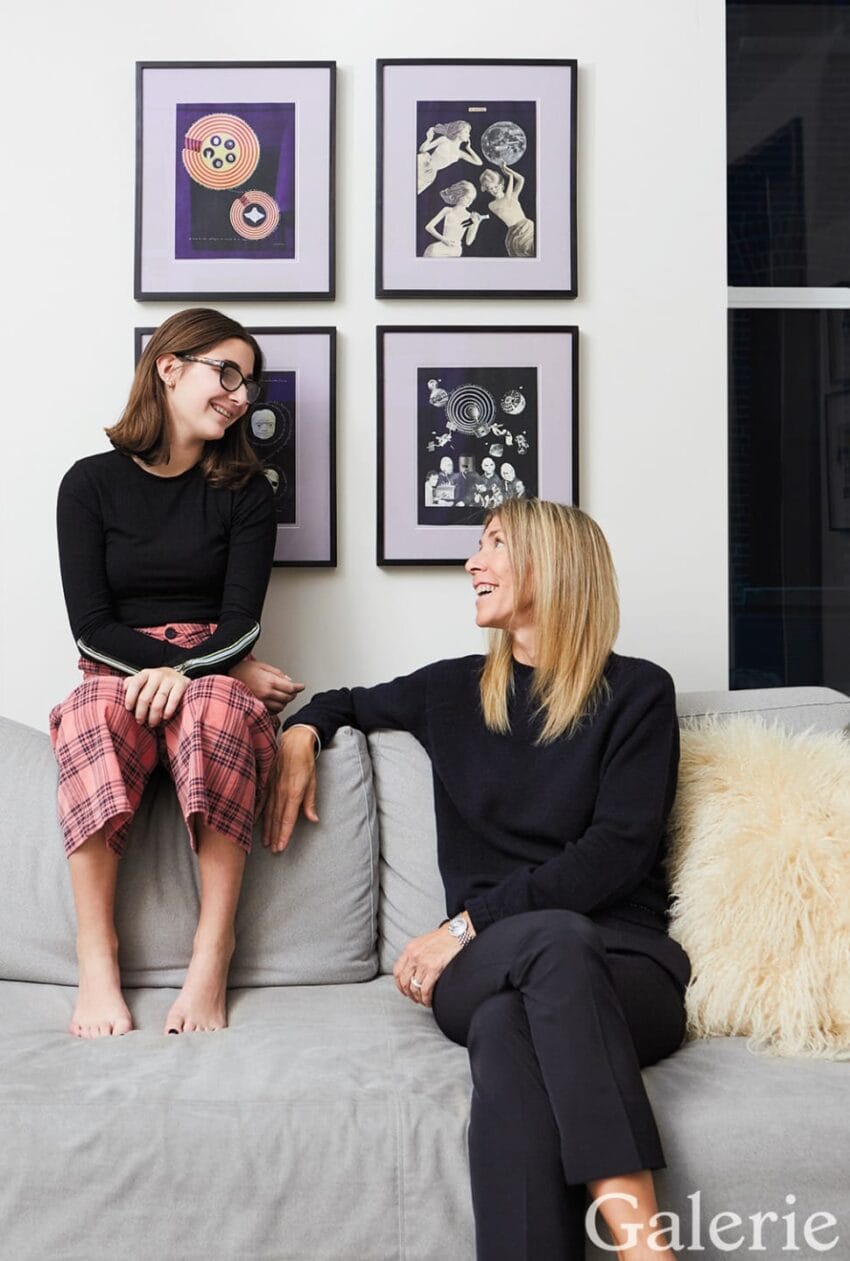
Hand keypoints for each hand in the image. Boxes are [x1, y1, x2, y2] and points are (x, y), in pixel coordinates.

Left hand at [124, 666, 188, 726]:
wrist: (177, 674)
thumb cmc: (157, 682)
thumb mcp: (144, 680)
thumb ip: (132, 684)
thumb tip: (122, 690)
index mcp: (145, 673)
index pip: (134, 684)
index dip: (130, 698)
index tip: (129, 709)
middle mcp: (157, 675)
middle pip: (146, 696)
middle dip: (141, 712)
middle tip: (140, 721)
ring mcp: (170, 679)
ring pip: (159, 700)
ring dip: (154, 715)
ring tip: (152, 723)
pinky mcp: (182, 684)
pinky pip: (174, 699)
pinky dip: (168, 710)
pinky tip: (165, 717)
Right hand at [229, 658, 304, 713]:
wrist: (227, 675)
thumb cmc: (243, 669)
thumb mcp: (263, 665)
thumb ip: (277, 673)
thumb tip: (289, 680)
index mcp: (269, 681)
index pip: (290, 688)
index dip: (298, 687)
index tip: (302, 686)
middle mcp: (266, 693)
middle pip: (287, 698)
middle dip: (292, 694)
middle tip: (292, 689)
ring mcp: (261, 702)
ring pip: (281, 707)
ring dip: (284, 702)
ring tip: (282, 695)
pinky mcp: (256, 707)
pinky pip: (271, 711)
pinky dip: (276, 707)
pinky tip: (274, 701)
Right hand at [262, 725, 319, 851]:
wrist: (293, 742)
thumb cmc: (305, 761)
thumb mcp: (312, 781)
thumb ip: (310, 802)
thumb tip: (313, 819)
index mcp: (294, 793)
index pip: (288, 818)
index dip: (284, 834)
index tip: (281, 846)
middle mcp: (281, 792)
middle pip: (277, 819)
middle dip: (275, 835)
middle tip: (273, 850)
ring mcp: (271, 787)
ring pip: (267, 812)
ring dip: (266, 828)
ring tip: (265, 842)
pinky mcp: (265, 782)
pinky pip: (259, 800)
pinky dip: (256, 813)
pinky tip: (254, 823)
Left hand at [393, 913, 474, 1008]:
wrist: (458, 932)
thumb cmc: (445, 937)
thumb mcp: (425, 942)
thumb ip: (417, 954)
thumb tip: (414, 969)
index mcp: (410, 948)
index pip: (397, 971)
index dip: (399, 984)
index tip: (404, 990)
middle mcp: (414, 955)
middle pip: (404, 981)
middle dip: (408, 993)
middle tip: (415, 998)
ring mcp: (423, 962)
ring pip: (414, 987)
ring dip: (418, 998)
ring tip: (423, 1001)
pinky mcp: (433, 969)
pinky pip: (425, 990)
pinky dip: (426, 999)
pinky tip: (429, 1001)